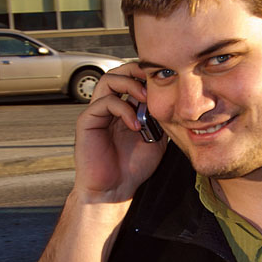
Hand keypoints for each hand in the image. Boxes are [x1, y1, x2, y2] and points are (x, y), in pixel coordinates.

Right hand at [73, 62, 166, 203]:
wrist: (114, 190)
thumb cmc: (132, 168)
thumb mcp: (156, 138)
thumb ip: (160, 119)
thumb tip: (174, 103)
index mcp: (123, 109)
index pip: (130, 78)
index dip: (144, 74)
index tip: (162, 79)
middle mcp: (109, 107)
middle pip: (117, 72)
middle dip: (135, 70)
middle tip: (152, 79)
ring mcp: (97, 113)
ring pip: (107, 81)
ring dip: (129, 84)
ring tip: (145, 98)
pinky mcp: (87, 122)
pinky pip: (103, 103)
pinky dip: (122, 109)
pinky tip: (135, 124)